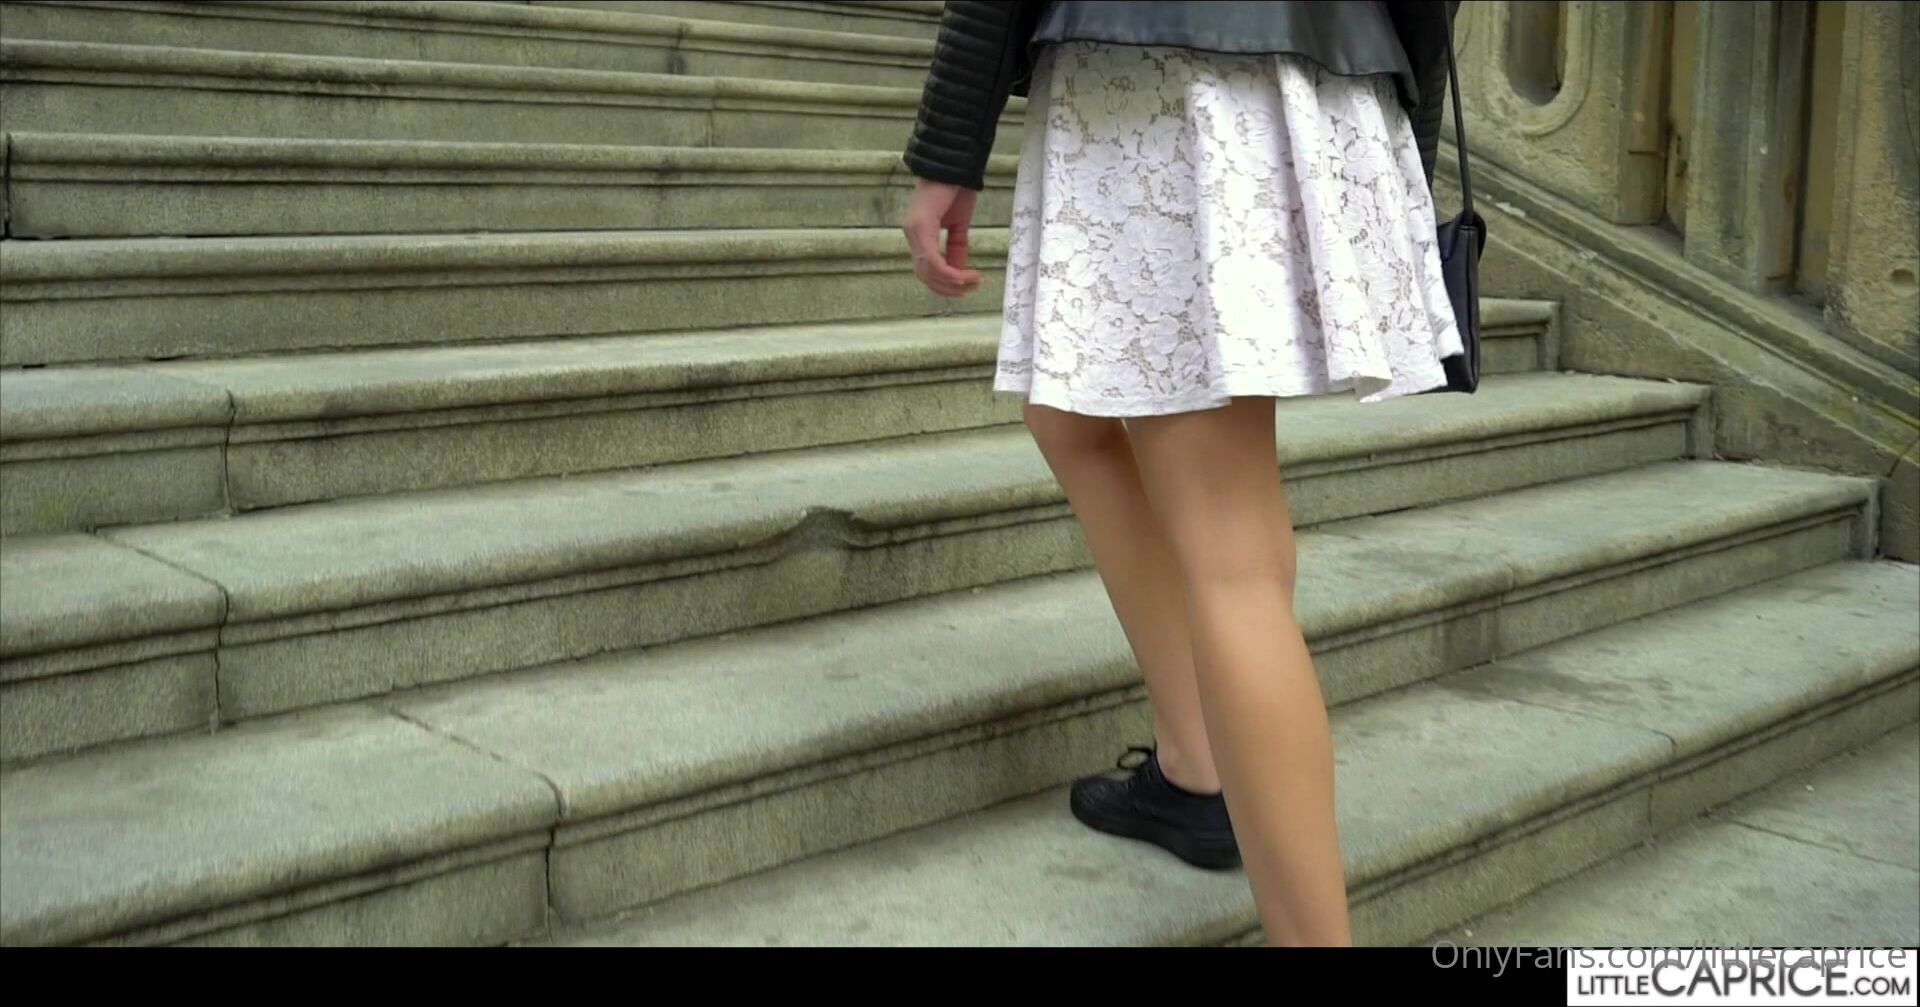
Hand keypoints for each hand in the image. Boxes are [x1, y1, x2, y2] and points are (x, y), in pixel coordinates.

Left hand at [901, 178, 981, 297]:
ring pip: (928, 272)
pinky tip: (965, 275)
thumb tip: (959, 269)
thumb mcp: (959, 224)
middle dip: (949, 288)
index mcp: (918, 233)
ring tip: (973, 281)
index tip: (968, 285)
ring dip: (952, 282)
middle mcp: (912, 234)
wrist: (956, 163)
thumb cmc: (957, 187)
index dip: (945, 283)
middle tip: (971, 288)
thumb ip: (956, 247)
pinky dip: (950, 273)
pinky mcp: (921, 228)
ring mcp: (914, 231)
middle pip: (925, 275)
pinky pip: (933, 261)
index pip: (926, 269)